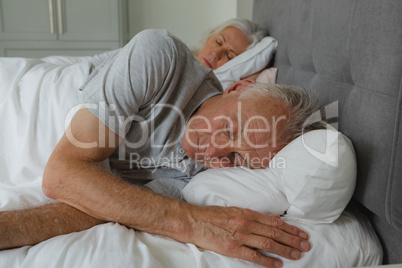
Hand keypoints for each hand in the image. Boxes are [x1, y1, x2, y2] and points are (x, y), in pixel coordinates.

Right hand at [189, 206, 310, 267]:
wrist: (195, 221)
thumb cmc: (213, 215)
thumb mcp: (235, 211)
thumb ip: (253, 216)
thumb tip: (272, 218)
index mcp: (247, 214)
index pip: (274, 222)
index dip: (290, 228)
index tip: (301, 233)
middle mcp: (246, 224)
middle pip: (275, 232)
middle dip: (293, 239)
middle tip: (306, 245)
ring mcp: (240, 236)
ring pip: (268, 243)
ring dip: (285, 250)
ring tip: (297, 254)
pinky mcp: (233, 249)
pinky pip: (254, 256)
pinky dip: (268, 261)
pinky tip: (278, 265)